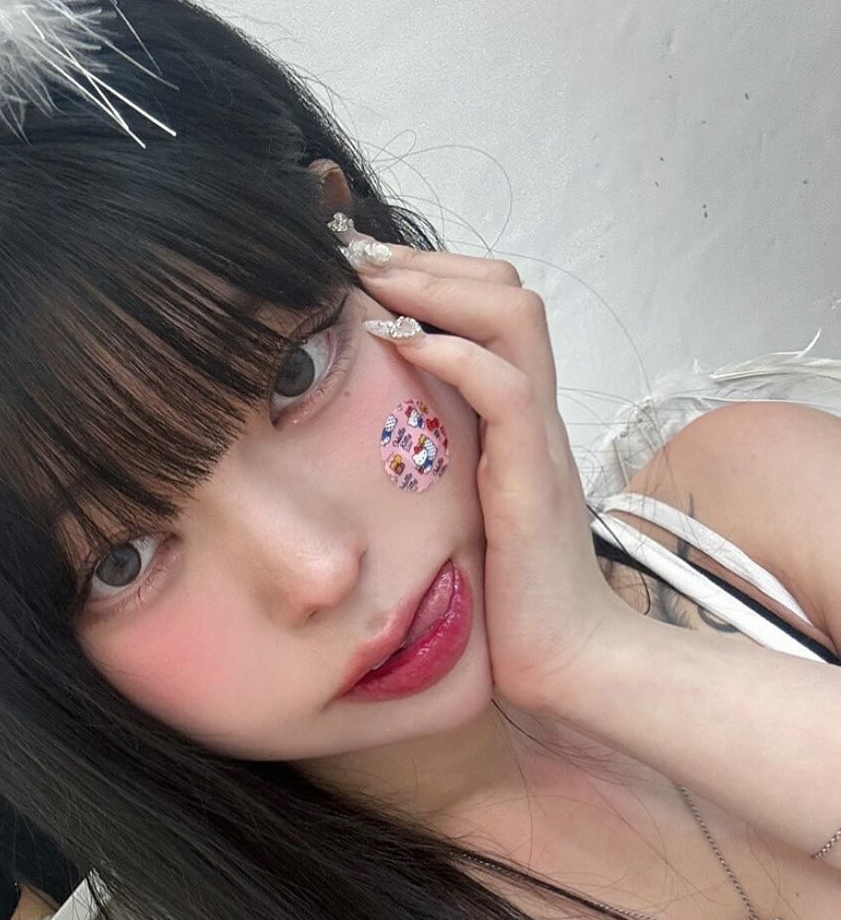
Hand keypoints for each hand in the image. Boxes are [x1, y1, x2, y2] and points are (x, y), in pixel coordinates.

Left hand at [352, 243, 632, 712]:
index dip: (430, 277)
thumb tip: (355, 455)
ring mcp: (538, 443)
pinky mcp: (533, 480)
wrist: (565, 664)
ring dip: (437, 287)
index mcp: (512, 422)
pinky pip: (508, 390)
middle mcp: (532, 418)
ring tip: (373, 283)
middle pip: (505, 293)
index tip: (360, 272)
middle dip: (427, 261)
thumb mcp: (454, 518)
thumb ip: (429, 475)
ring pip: (514, 319)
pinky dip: (455, 355)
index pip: (489, 312)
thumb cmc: (506, 602)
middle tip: (357, 256)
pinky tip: (403, 345)